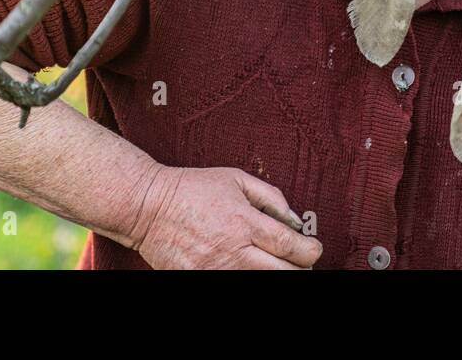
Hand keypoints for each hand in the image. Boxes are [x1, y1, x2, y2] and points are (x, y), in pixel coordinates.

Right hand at [132, 165, 322, 268]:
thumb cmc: (192, 188)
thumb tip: (293, 218)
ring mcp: (215, 269)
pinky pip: (231, 283)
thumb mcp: (236, 178)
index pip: (289, 246)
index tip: (314, 249)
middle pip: (281, 272)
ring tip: (277, 265)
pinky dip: (248, 278)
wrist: (148, 206)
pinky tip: (250, 268)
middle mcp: (233, 249)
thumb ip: (270, 196)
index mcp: (244, 221)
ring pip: (259, 282)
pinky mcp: (199, 279)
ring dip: (275, 275)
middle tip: (303, 263)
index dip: (310, 251)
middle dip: (300, 269)